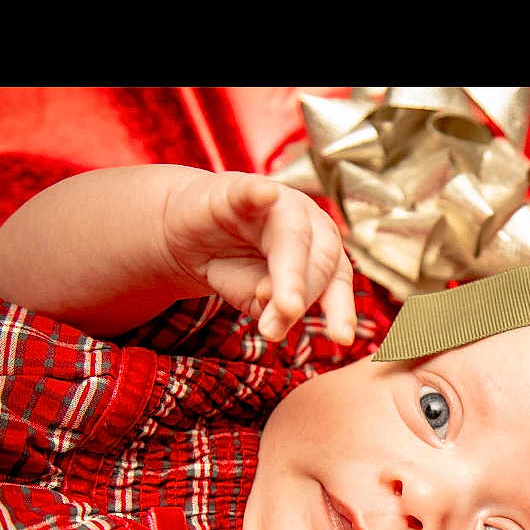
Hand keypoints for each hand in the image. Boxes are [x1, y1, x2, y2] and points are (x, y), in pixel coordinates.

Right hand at [161, 172, 356, 344]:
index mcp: (322, 250)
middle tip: (286, 322)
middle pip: (320, 260)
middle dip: (305, 294)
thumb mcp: (257, 298)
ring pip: (292, 235)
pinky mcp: (237, 190)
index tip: (341, 338)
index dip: (340, 308)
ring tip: (277, 301)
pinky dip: (258, 194)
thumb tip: (286, 311)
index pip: (337, 280)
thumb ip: (276, 309)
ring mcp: (277, 202)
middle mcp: (309, 223)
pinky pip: (250, 192)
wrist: (188, 237)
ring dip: (289, 269)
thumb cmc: (234, 268)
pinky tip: (264, 195)